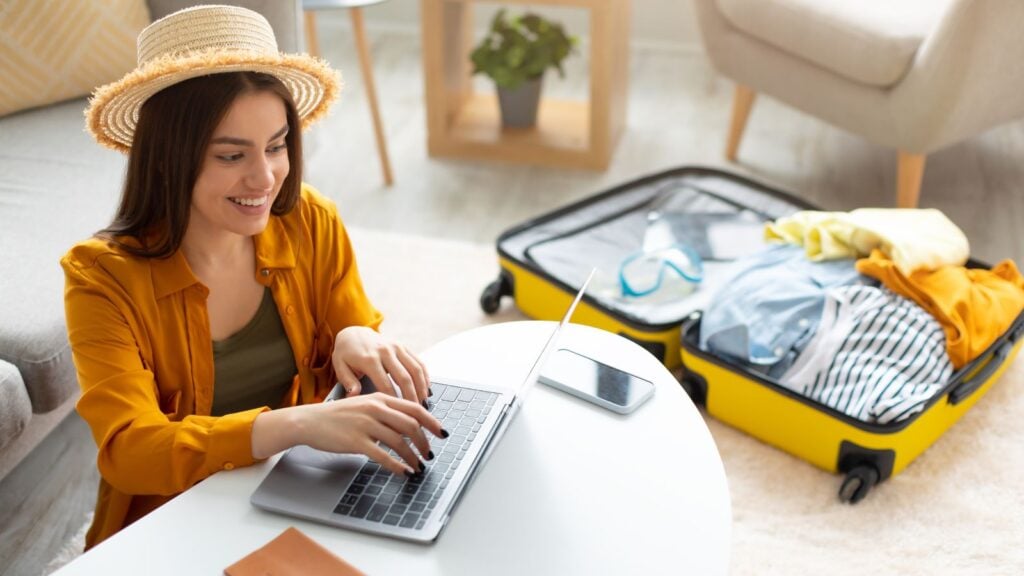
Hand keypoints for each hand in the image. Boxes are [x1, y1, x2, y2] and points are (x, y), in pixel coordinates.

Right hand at [252, 393, 446, 474]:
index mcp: (380, 398)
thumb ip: (385, 412)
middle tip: (429, 454)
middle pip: (410, 425)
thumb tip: (409, 426)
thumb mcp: (364, 405)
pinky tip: (403, 472)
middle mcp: (375, 409)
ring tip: (418, 466)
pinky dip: (397, 465)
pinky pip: (382, 455)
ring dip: (413, 456)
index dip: (432, 421)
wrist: (309, 421)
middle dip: (424, 442)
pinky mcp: (356, 441)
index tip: (441, 433)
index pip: (414, 408)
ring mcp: (365, 424)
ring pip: (399, 442)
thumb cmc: (337, 416)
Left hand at [331, 326, 429, 404]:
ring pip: (415, 370)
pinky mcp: (403, 346)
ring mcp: (396, 347)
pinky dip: (424, 376)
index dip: (393, 401)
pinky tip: (426, 389)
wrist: (354, 332)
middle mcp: (385, 351)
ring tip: (422, 403)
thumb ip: (348, 382)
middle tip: (414, 413)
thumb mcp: (340, 366)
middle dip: (411, 397)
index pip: (385, 385)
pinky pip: (418, 361)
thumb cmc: (346, 354)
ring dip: (421, 388)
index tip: (398, 414)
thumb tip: (354, 396)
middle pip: (404, 378)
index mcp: (369, 359)